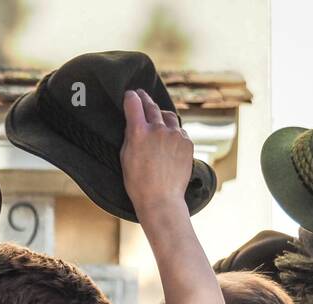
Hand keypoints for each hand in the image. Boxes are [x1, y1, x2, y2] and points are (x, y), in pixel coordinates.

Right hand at [120, 90, 193, 215]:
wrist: (161, 199)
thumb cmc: (139, 184)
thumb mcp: (125, 158)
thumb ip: (130, 137)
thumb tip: (134, 123)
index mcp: (139, 133)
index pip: (133, 104)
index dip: (131, 97)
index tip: (130, 95)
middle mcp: (158, 130)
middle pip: (152, 106)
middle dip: (145, 99)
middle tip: (142, 95)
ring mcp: (175, 135)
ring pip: (168, 116)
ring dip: (161, 115)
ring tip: (158, 118)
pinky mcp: (187, 142)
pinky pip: (179, 130)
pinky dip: (173, 131)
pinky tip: (168, 139)